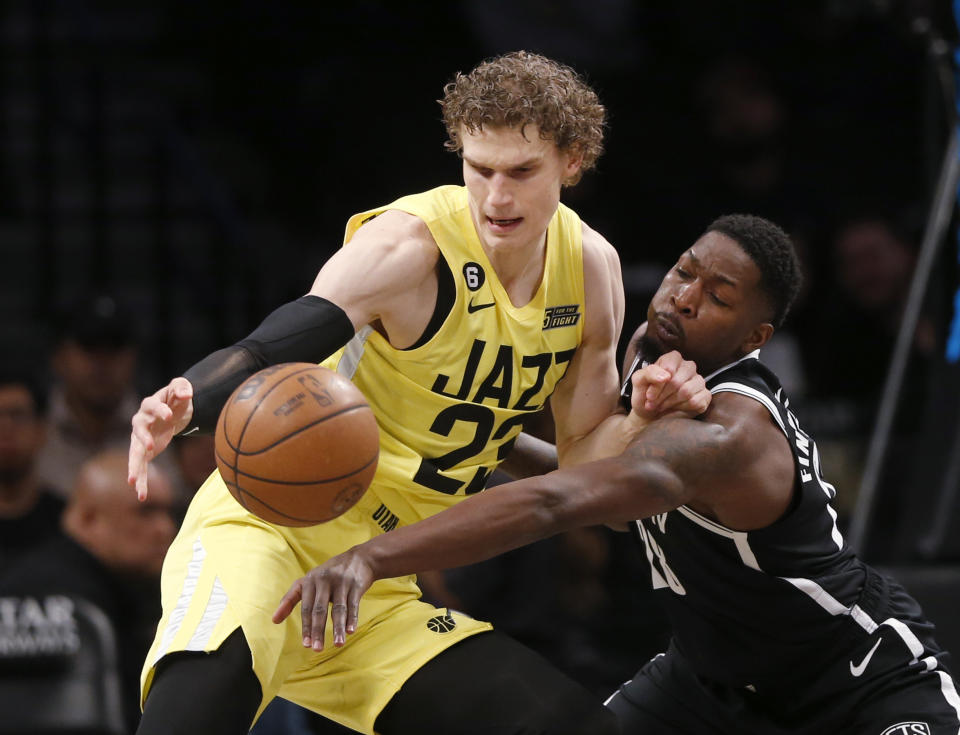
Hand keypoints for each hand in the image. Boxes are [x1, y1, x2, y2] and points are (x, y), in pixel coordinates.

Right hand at [128, 377, 193, 499]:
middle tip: (151, 447)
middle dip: (143, 438)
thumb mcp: (181, 387)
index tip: (169, 416)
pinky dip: (141, 480)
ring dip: (134, 467)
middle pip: (138, 430)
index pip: (153, 406)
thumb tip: (186, 394)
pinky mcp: (144, 450)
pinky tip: (141, 495)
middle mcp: (141, 421)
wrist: (172, 409)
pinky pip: (141, 466)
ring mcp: (140, 437)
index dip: (160, 410)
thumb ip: (182, 387)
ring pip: (135, 453)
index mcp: (150, 404)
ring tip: (132, 482)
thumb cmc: (176, 397)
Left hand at [272, 548, 373, 650]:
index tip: (305, 644)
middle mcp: (324, 580)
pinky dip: (352, 618)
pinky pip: (353, 604)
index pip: (306, 607)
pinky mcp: (356, 584)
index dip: (305, 626)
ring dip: (338, 628)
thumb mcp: (309, 581)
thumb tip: (274, 620)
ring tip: (337, 644)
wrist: (359, 558)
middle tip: (316, 649)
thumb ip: (291, 599)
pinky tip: (350, 631)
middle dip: (318, 630)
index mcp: (310, 580)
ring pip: (338, 609)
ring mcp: (341, 582)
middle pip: (319, 610)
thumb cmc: (329, 574)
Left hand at [631, 351, 709, 420]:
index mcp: (673, 359)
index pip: (669, 368)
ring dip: (670, 403)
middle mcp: (688, 367)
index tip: (649, 395)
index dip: (657, 385)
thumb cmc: (645, 396)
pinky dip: (681, 408)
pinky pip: (696, 401)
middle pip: (677, 381)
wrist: (650, 415)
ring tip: (662, 406)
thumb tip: (667, 375)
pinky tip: (675, 408)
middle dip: (662, 396)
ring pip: (687, 391)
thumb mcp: (639, 381)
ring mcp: (698, 381)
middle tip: (653, 404)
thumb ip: (649, 373)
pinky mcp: (704, 396)